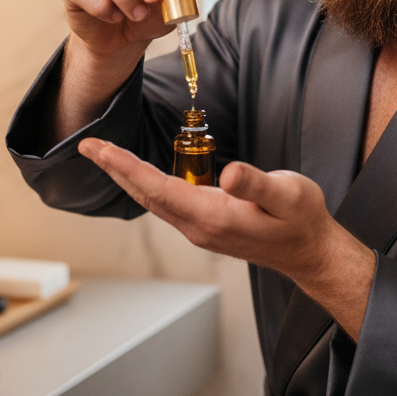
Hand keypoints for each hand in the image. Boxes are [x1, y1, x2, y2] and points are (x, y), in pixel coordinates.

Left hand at [78, 137, 375, 338]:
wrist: (310, 250)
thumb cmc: (301, 220)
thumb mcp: (287, 195)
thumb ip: (257, 184)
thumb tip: (227, 174)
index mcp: (212, 216)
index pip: (156, 187)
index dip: (125, 165)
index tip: (99, 147)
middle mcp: (198, 226)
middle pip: (145, 194)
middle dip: (114, 168)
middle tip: (87, 145)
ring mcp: (199, 229)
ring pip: (153, 199)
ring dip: (127, 176)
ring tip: (105, 155)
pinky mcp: (205, 226)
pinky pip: (166, 203)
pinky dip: (145, 184)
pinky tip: (139, 174)